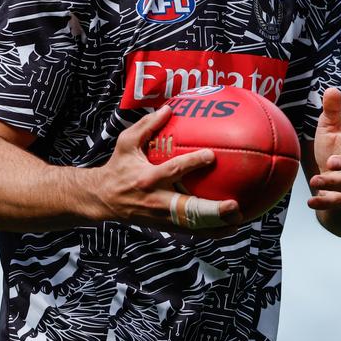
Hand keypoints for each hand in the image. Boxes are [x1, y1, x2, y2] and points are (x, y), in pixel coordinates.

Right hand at [86, 106, 241, 231]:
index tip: (211, 155)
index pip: (173, 170)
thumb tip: (168, 109)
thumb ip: (146, 125)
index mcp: (147, 178)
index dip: (192, 163)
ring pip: (191, 225)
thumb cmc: (118, 167)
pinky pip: (189, 231)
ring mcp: (161, 217)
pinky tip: (229, 229)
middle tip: (234, 206)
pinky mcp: (164, 226)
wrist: (102, 199)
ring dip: (215, 226)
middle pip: (187, 209)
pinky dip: (208, 232)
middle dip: (211, 210)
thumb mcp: (125, 144)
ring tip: (238, 222)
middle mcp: (156, 200)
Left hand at [308, 87, 340, 210]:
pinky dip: (326, 203)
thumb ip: (332, 112)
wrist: (335, 177)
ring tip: (314, 180)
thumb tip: (331, 88)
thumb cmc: (334, 148)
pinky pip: (339, 203)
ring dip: (334, 184)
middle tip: (331, 162)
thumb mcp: (330, 129)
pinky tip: (311, 202)